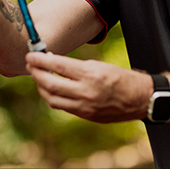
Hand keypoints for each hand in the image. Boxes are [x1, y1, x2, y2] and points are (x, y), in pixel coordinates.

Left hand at [25, 52, 150, 123]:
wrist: (139, 98)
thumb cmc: (121, 77)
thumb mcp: (99, 65)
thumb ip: (76, 67)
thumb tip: (54, 64)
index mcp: (90, 74)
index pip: (57, 65)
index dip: (40, 60)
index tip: (31, 56)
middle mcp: (85, 91)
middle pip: (50, 83)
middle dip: (36, 73)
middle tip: (30, 65)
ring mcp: (84, 106)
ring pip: (52, 98)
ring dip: (41, 87)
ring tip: (38, 77)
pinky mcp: (85, 115)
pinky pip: (61, 106)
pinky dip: (52, 97)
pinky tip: (50, 89)